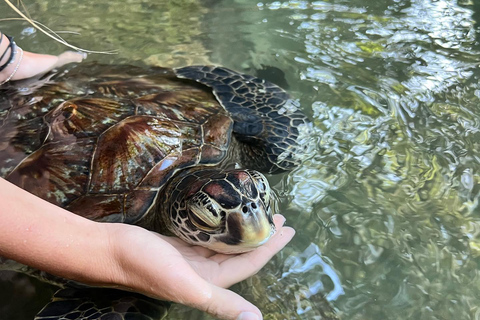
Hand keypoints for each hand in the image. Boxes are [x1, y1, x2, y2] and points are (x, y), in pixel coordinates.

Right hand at [108, 214, 294, 319]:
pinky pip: (209, 237)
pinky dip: (222, 227)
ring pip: (226, 244)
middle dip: (262, 237)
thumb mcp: (186, 285)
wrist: (109, 250)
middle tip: (280, 218)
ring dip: (244, 230)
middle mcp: (204, 274)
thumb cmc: (145, 265)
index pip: (249, 264)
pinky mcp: (180, 246)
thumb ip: (220, 303)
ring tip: (259, 213)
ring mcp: (191, 260)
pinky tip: (229, 217)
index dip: (270, 248)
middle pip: (241, 253)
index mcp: (210, 284)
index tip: (288, 230)